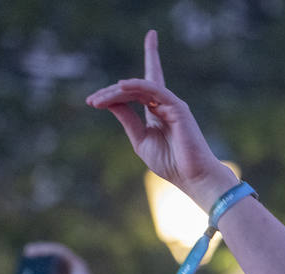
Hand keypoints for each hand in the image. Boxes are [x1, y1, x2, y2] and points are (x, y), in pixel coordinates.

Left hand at [85, 30, 238, 208]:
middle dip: (110, 91)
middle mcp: (164, 105)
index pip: (137, 91)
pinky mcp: (178, 107)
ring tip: (98, 100)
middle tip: (91, 101)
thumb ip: (128, 120)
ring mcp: (171, 105)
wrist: (193, 177)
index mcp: (156, 113)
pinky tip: (121, 86)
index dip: (113, 91)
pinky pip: (154, 89)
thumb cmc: (171, 164)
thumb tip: (110, 102)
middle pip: (133, 87)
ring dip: (117, 91)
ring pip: (140, 87)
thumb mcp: (141, 140)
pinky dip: (137, 85)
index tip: (91, 102)